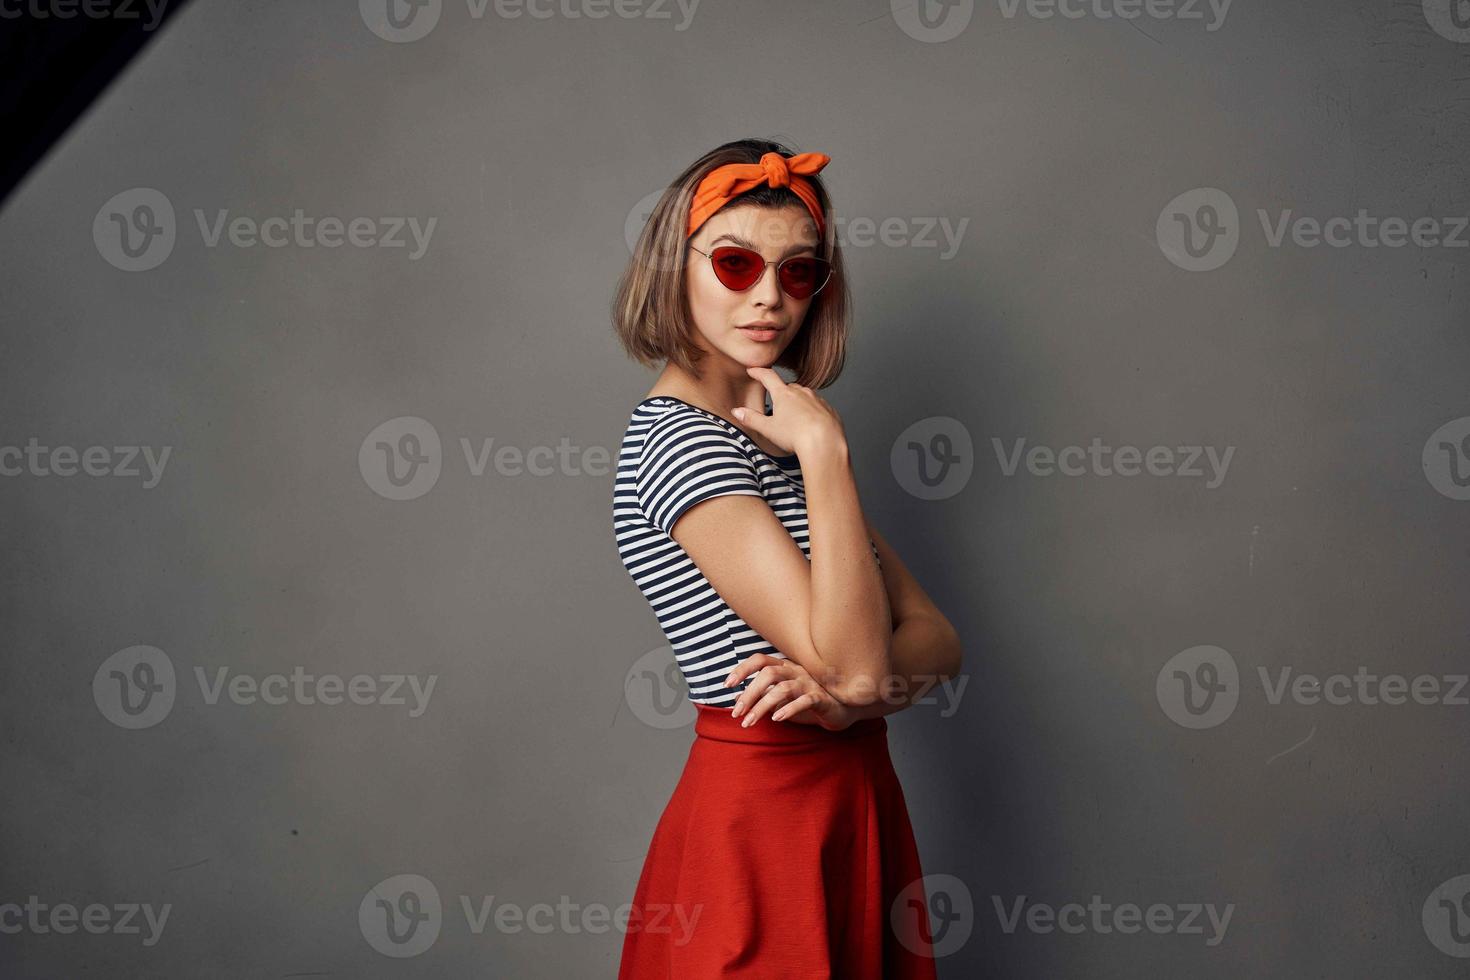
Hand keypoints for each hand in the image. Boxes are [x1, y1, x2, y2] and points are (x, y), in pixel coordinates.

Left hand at [723, 654, 854, 730]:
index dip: (742, 669)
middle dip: (749, 694)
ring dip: (762, 706)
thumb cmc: (807, 702)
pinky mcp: (821, 698)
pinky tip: (776, 719)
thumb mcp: (780, 700)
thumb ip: (760, 697)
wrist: (840, 710)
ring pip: (782, 689)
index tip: (727, 684)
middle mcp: (796, 671)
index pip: (760, 660)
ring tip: (749, 722)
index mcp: (785, 667)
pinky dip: (789, 709)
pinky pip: (804, 701)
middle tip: (736, 713)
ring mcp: (809, 683)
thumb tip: (736, 698)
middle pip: (768, 674)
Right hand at [731, 366, 847, 459]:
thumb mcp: (768, 429)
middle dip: (780, 393)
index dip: (758, 372)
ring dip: (797, 402)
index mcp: (784, 394)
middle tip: (775, 404)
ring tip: (793, 419)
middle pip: (787, 387)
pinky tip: (809, 425)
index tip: (752, 370)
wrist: (825, 444)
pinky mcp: (829, 409)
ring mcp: (817, 399)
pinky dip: (811, 412)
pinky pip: (817, 406)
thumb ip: (751, 419)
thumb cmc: (796, 436)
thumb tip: (737, 411)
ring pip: (803, 396)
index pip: (768, 377)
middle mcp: (802, 392)